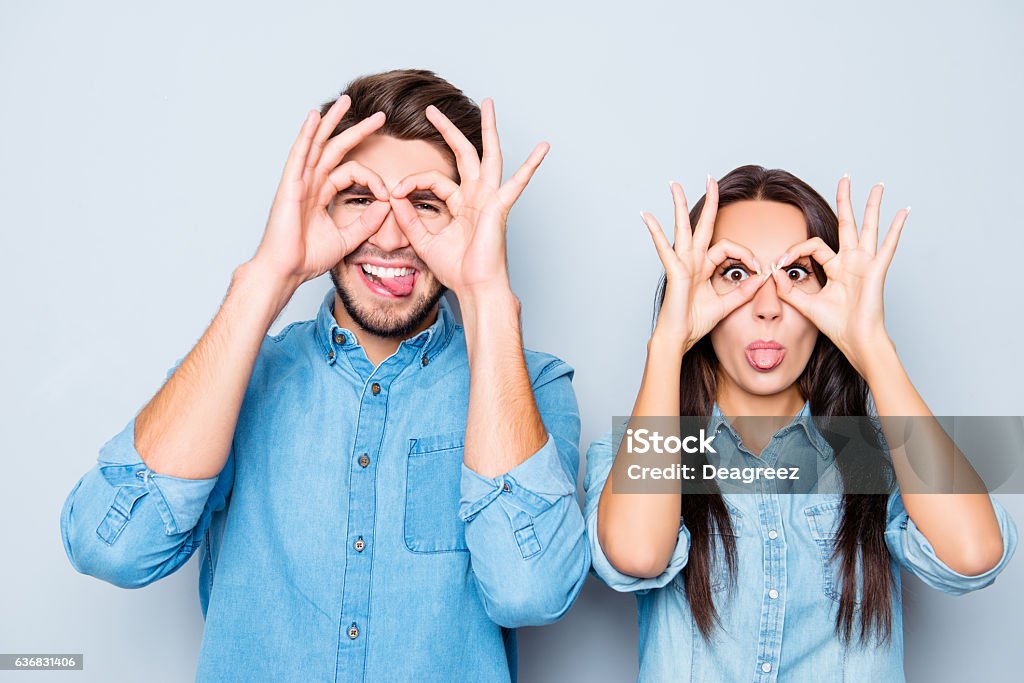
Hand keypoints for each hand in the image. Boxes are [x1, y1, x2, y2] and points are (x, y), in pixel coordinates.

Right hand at [249, 95, 392, 286]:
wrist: (286, 270)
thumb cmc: (308, 258)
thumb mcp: (347, 239)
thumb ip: (366, 223)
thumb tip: (386, 205)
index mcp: (321, 194)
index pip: (351, 172)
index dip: (372, 179)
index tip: (387, 194)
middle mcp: (310, 183)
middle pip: (335, 147)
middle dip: (357, 130)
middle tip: (379, 116)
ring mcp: (298, 181)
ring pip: (318, 143)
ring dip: (332, 120)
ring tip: (347, 100)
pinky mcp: (289, 185)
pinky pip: (299, 154)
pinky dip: (307, 133)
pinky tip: (315, 116)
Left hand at [387, 98, 548, 298]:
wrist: (474, 287)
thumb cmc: (455, 270)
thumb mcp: (423, 240)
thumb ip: (409, 217)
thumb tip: (393, 196)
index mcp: (461, 203)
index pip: (434, 180)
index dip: (412, 182)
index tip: (394, 192)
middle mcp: (477, 196)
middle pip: (464, 154)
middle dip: (448, 130)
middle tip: (431, 109)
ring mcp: (490, 199)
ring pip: (490, 156)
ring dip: (488, 129)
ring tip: (489, 105)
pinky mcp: (499, 207)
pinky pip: (517, 183)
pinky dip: (531, 165)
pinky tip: (543, 148)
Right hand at [642, 177, 769, 353]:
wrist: (680, 337)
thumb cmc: (696, 323)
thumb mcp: (728, 304)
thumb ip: (745, 291)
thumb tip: (763, 277)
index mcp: (704, 267)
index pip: (728, 248)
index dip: (746, 254)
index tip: (759, 268)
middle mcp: (692, 261)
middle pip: (701, 225)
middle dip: (709, 202)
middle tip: (710, 179)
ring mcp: (682, 263)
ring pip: (682, 227)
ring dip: (679, 205)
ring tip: (675, 185)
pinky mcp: (674, 271)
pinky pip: (664, 248)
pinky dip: (655, 232)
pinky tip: (646, 216)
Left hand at [770, 176, 909, 373]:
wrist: (855, 341)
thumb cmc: (837, 326)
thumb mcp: (806, 305)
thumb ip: (788, 290)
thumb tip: (773, 273)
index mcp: (836, 268)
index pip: (813, 247)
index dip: (794, 251)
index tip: (779, 263)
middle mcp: (852, 261)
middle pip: (847, 224)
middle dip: (845, 201)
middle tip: (844, 180)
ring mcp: (866, 264)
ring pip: (868, 227)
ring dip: (872, 206)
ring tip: (877, 186)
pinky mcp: (877, 271)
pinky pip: (888, 246)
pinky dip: (897, 229)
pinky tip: (903, 212)